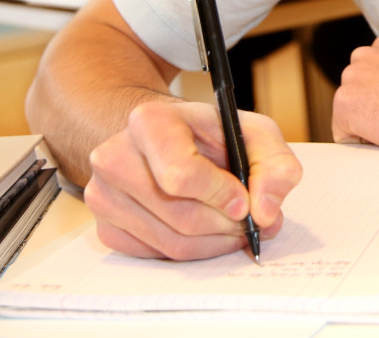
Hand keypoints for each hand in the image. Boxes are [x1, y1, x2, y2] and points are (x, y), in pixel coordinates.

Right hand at [84, 99, 302, 259]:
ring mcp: (103, 195)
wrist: (166, 140)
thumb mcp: (253, 133)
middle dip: (226, 225)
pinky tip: (204, 231)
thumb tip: (265, 212)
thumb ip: (275, 165)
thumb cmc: (210, 135)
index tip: (243, 201)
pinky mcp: (105, 227)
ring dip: (214, 243)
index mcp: (149, 121)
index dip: (221, 195)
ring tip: (231, 225)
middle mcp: (114, 157)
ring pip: (171, 243)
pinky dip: (191, 251)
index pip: (181, 175)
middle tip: (248, 221)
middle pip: (181, 216)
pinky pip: (157, 255)